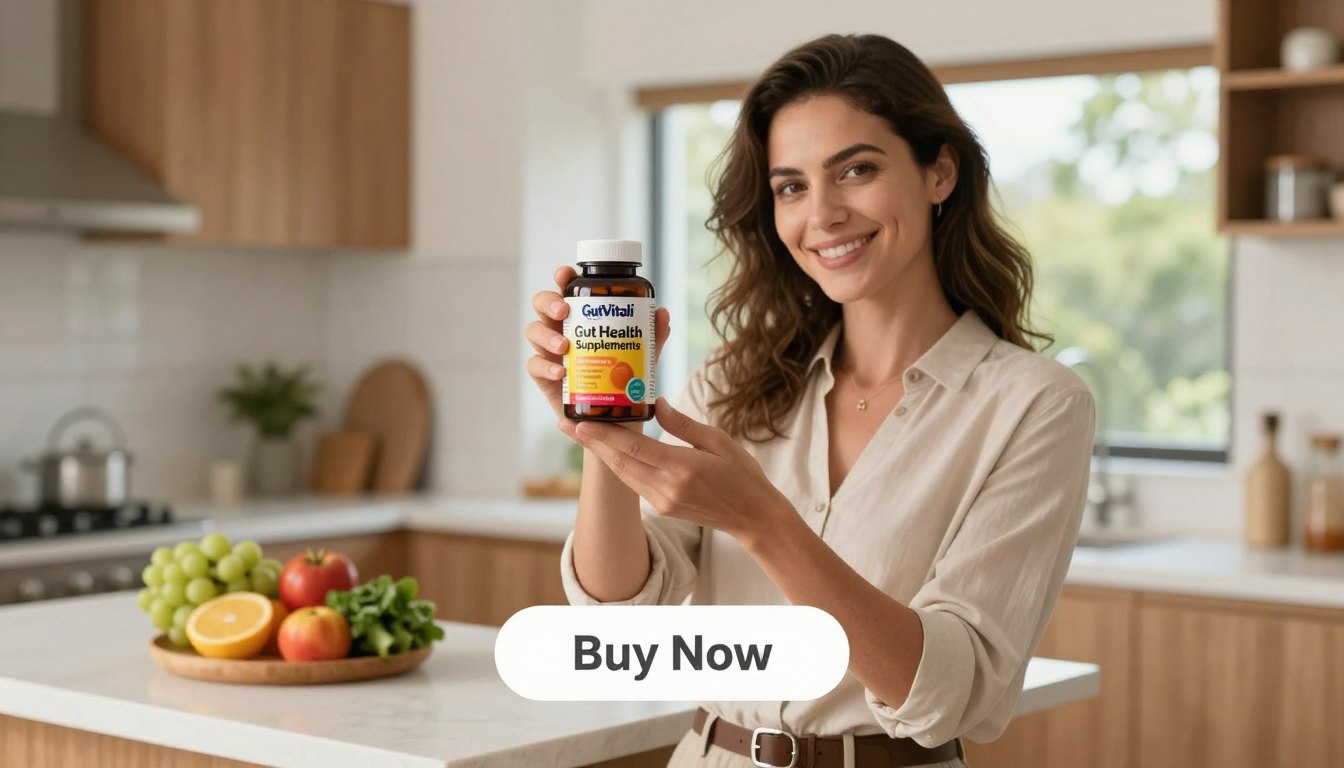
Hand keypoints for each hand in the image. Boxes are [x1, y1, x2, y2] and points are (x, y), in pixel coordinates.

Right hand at [525, 266, 669, 430]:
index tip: (566, 273)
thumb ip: (652, 338)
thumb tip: (663, 313)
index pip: (568, 290)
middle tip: (564, 310)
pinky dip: (545, 366)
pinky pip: (534, 365)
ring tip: (564, 346)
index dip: (563, 277)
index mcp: (583, 318)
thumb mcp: (643, 358)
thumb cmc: (626, 382)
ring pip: (533, 331)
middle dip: (549, 301)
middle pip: (542, 304)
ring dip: (546, 334)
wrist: (616, 421)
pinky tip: (561, 372)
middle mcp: (562, 329)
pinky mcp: (545, 377)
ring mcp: (550, 352)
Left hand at [564, 398, 792, 543]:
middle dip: (590, 442)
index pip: (634, 449)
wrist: (753, 517)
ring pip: (622, 474)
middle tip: (564, 422)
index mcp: (682, 469)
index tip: (579, 422)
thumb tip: (656, 404)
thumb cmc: (742, 474)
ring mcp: (662, 501)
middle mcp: (666, 488)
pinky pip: (633, 482)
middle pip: (619, 462)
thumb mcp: (718, 441)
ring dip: (600, 453)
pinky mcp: (662, 507)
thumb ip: (683, 424)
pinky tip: (607, 450)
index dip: (603, 435)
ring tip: (578, 432)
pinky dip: (618, 464)